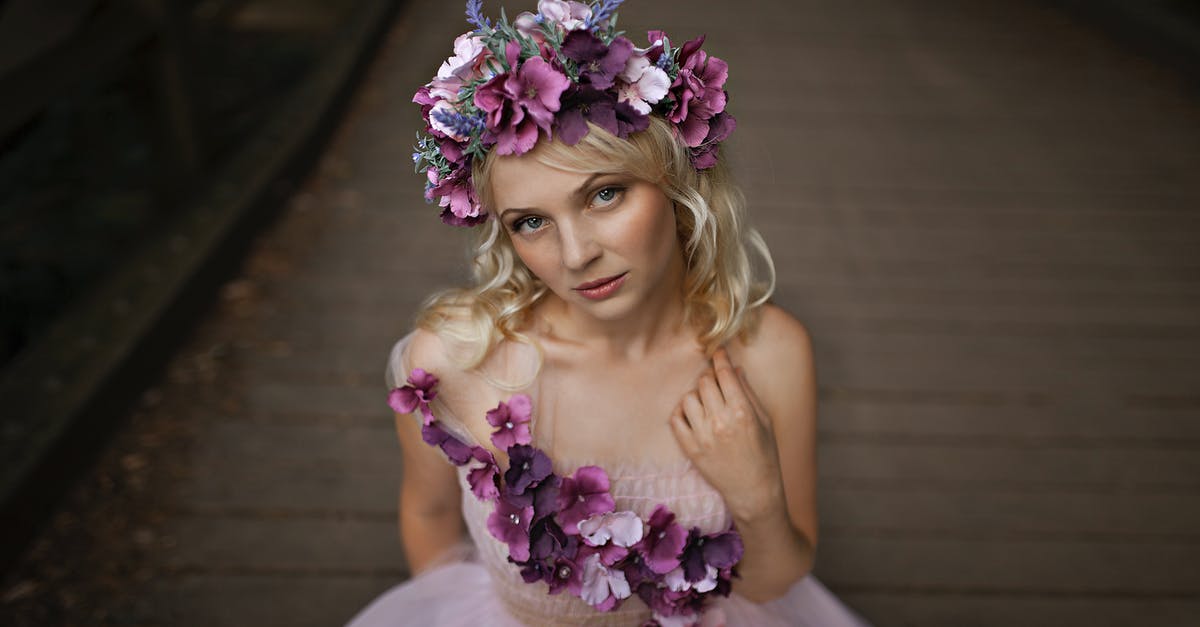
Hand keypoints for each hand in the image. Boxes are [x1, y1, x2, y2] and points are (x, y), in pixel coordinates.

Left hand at [669, 348, 785, 523]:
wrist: (753, 490)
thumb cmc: (764, 454)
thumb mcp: (764, 421)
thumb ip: (748, 393)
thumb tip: (735, 369)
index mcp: (742, 412)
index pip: (724, 374)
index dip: (720, 359)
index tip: (718, 352)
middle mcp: (720, 421)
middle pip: (704, 382)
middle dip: (709, 378)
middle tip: (715, 383)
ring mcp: (703, 436)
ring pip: (688, 398)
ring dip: (696, 395)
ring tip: (706, 402)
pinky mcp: (690, 449)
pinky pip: (676, 419)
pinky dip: (682, 412)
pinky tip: (693, 415)